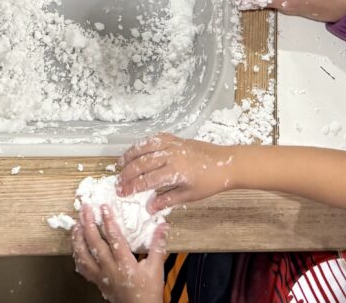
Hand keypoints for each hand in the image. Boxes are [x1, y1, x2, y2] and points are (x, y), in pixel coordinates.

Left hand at [72, 204, 166, 302]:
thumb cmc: (148, 291)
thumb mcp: (157, 267)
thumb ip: (158, 245)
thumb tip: (162, 226)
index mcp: (124, 264)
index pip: (114, 238)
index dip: (108, 221)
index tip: (104, 207)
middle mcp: (109, 269)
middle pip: (94, 244)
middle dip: (88, 224)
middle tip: (85, 209)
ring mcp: (101, 276)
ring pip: (83, 256)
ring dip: (78, 239)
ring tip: (76, 225)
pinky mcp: (97, 282)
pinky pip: (82, 268)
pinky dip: (77, 256)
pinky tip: (76, 248)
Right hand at [117, 133, 233, 211]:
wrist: (227, 163)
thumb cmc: (210, 182)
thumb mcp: (189, 196)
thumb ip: (167, 200)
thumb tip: (149, 207)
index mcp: (175, 171)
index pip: (146, 180)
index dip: (132, 187)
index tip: (121, 193)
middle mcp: (171, 155)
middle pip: (142, 163)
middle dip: (127, 173)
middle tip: (118, 182)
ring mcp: (173, 145)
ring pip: (145, 147)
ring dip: (131, 155)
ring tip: (120, 164)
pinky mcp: (177, 139)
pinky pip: (156, 138)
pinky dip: (144, 143)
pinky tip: (137, 149)